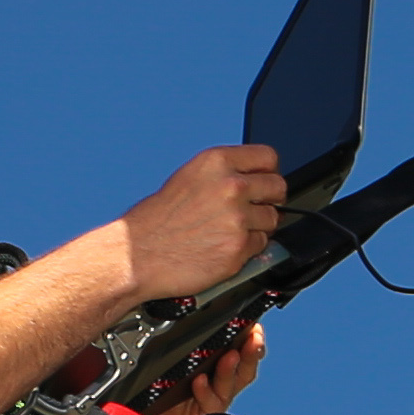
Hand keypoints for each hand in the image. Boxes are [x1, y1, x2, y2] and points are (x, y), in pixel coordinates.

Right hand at [120, 143, 285, 300]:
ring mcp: (237, 218)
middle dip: (269, 200)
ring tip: (228, 232)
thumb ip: (221, 176)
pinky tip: (222, 248)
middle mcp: (230, 186)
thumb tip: (249, 180)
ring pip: (271, 219)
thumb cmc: (153, 223)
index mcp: (216, 162)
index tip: (263, 182)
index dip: (267, 172)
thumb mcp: (187, 179)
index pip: (267, 157)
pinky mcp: (238, 248)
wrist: (136, 257)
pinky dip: (246, 249)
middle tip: (252, 209)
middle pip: (278, 187)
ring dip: (257, 227)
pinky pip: (261, 245)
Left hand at [144, 322, 267, 414]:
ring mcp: (206, 408)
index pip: (239, 356)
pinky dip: (204, 393)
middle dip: (250, 355)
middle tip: (254, 340)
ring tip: (231, 356)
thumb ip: (186, 341)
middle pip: (242, 374)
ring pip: (226, 391)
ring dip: (229, 372)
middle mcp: (213, 390)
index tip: (255, 328)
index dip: (250, 343)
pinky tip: (199, 382)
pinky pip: (207, 410)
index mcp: (210, 371)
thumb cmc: (147, 388)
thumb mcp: (165, 357)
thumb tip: (199, 310)